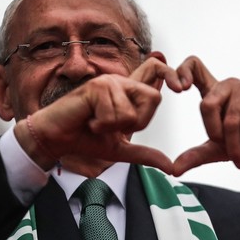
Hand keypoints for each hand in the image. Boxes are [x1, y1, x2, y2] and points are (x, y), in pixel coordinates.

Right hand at [15, 58, 181, 174]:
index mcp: (128, 92)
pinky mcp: (96, 88)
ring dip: (114, 127)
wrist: (57, 139)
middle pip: (153, 98)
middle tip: (114, 126)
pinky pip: (114, 113)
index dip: (171, 75)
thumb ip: (145, 154)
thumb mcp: (121, 149)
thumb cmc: (85, 139)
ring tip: (97, 123)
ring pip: (132, 111)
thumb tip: (170, 167)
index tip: (182, 88)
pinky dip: (102, 125)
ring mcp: (108, 82)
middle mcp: (121, 82)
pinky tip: (88, 121)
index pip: (156, 72)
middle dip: (138, 122)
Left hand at [173, 56, 239, 175]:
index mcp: (213, 92)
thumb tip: (174, 169)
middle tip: (224, 147)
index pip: (194, 67)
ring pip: (229, 119)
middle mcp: (227, 86)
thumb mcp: (217, 150)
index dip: (182, 71)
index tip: (178, 89)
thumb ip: (195, 156)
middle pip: (207, 104)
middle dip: (214, 133)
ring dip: (234, 145)